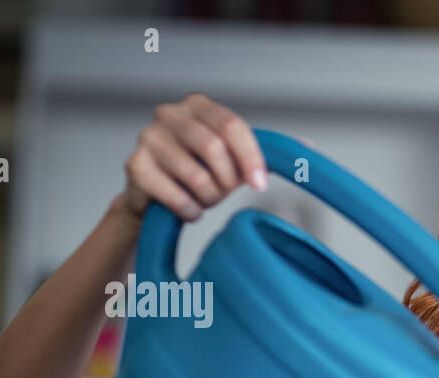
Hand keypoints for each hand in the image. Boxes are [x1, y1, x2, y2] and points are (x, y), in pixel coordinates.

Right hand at [121, 92, 267, 222]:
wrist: (157, 198)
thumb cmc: (198, 173)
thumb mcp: (233, 159)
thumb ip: (261, 153)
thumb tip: (302, 150)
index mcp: (197, 105)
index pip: (231, 125)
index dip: (250, 158)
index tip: (259, 184)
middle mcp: (169, 114)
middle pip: (213, 147)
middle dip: (228, 179)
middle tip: (226, 191)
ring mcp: (148, 137)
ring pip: (197, 176)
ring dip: (210, 197)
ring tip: (205, 198)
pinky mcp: (135, 165)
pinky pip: (178, 197)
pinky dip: (191, 210)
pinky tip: (189, 208)